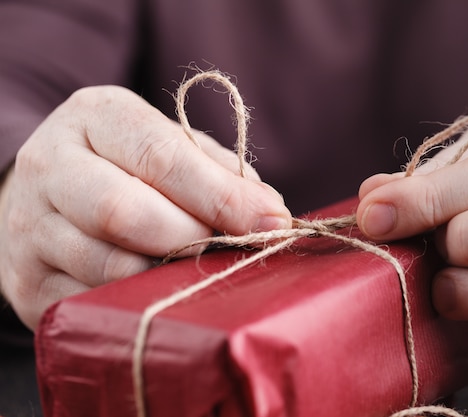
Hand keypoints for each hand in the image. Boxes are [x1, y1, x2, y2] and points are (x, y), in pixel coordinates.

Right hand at [0, 86, 290, 329]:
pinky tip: (153, 291)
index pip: (161, 155)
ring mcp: (29, 225)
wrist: (44, 195)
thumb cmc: (127, 168)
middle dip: (190, 236)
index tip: (272, 221)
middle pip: (124, 211)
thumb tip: (271, 213)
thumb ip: (220, 173)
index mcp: (95, 117)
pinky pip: (91, 304)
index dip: (222, 195)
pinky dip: (135, 303)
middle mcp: (51, 164)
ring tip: (188, 266)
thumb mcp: (170, 148)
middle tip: (220, 246)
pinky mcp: (26, 281)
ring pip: (108, 265)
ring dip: (165, 275)